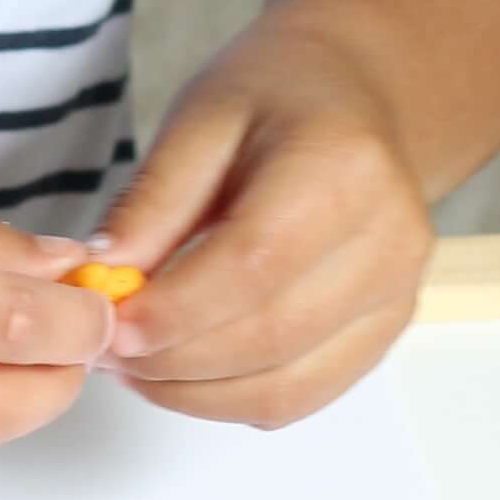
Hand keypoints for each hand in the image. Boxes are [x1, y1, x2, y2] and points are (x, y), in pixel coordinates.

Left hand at [88, 13, 432, 428]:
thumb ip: (153, 201)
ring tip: (134, 365)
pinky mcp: (385, 332)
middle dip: (173, 361)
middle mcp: (390, 239)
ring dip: (194, 393)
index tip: (109, 324)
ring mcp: (396, 294)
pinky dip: (230, 401)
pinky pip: (301, 397)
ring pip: (285, 387)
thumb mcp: (201, 120)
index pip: (255, 264)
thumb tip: (102, 278)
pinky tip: (181, 375)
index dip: (175, 309)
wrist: (354, 98)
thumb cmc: (276, 97)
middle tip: (105, 351)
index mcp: (344, 166)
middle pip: (271, 336)